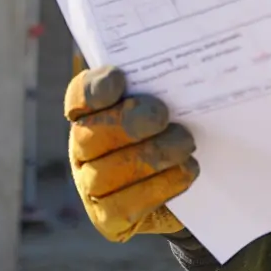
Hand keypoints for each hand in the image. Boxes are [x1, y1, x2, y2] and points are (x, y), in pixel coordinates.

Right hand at [64, 65, 199, 241]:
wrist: (190, 180)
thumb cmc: (175, 128)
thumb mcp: (170, 100)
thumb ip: (163, 82)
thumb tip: (182, 52)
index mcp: (90, 113)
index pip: (80, 97)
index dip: (95, 88)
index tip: (120, 79)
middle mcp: (82, 150)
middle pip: (91, 135)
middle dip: (128, 123)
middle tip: (162, 115)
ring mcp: (91, 187)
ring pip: (108, 173)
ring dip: (153, 154)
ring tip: (185, 143)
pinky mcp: (109, 219)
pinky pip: (128, 204)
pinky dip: (161, 186)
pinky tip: (186, 170)